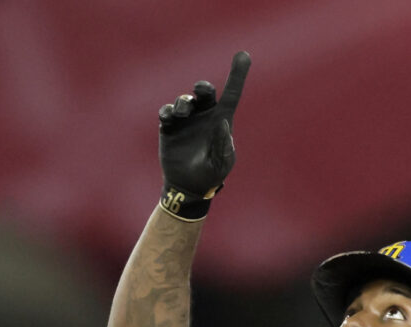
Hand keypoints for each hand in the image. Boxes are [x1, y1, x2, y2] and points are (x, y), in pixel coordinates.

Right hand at [158, 51, 248, 204]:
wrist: (188, 186)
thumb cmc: (211, 174)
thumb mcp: (222, 163)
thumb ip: (224, 146)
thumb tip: (222, 123)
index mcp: (221, 119)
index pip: (231, 94)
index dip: (238, 75)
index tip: (244, 55)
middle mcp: (204, 115)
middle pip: (204, 93)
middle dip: (202, 88)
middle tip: (200, 92)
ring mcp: (185, 120)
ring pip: (184, 101)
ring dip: (183, 103)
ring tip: (182, 112)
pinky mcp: (169, 127)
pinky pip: (166, 113)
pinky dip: (167, 112)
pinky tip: (169, 117)